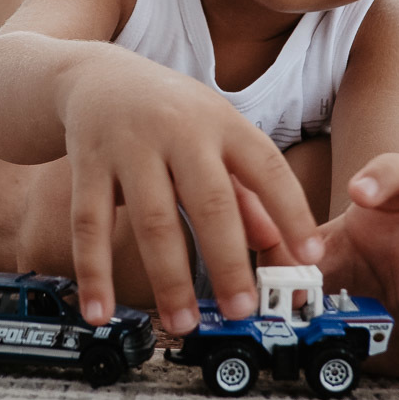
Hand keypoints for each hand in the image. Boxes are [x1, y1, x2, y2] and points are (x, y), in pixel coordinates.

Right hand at [62, 65, 321, 333]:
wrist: (95, 77)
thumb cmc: (167, 112)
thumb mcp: (215, 134)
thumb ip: (246, 189)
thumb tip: (278, 244)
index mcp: (221, 122)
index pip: (267, 168)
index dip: (292, 213)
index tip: (311, 259)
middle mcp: (178, 130)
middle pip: (209, 202)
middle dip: (228, 261)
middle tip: (241, 310)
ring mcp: (129, 145)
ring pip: (152, 220)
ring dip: (168, 278)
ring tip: (182, 322)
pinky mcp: (87, 162)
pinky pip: (90, 223)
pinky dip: (95, 271)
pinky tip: (101, 309)